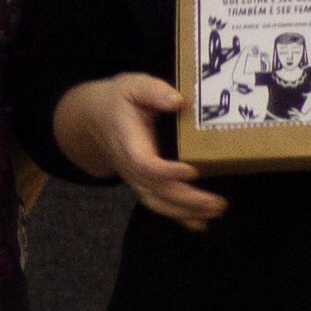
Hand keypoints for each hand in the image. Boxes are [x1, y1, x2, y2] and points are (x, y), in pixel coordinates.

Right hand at [53, 71, 224, 231]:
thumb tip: (176, 101)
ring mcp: (135, 178)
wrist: (92, 119)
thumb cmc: (117, 100)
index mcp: (128, 142)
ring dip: (186, 211)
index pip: (144, 163)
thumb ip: (153, 91)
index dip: (166, 171)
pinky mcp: (142, 183)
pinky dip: (179, 217)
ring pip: (157, 202)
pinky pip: (158, 205)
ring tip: (215, 211)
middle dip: (187, 199)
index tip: (192, 171)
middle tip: (217, 201)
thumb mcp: (132, 85)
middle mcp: (130, 166)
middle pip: (156, 190)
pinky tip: (200, 224)